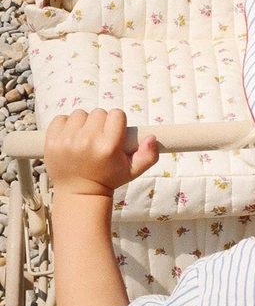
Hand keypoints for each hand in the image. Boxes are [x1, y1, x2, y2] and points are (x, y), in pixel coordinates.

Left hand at [44, 108, 158, 197]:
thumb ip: (149, 155)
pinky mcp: (51, 141)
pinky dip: (65, 125)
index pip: (116, 114)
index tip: (113, 134)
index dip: (116, 123)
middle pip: (98, 113)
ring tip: (84, 139)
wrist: (79, 193)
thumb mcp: (133, 170)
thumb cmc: (108, 178)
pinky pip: (60, 118)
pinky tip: (70, 138)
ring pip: (80, 114)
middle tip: (98, 139)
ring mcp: (67, 140)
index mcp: (108, 147)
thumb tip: (152, 137)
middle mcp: (87, 141)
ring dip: (83, 123)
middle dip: (100, 123)